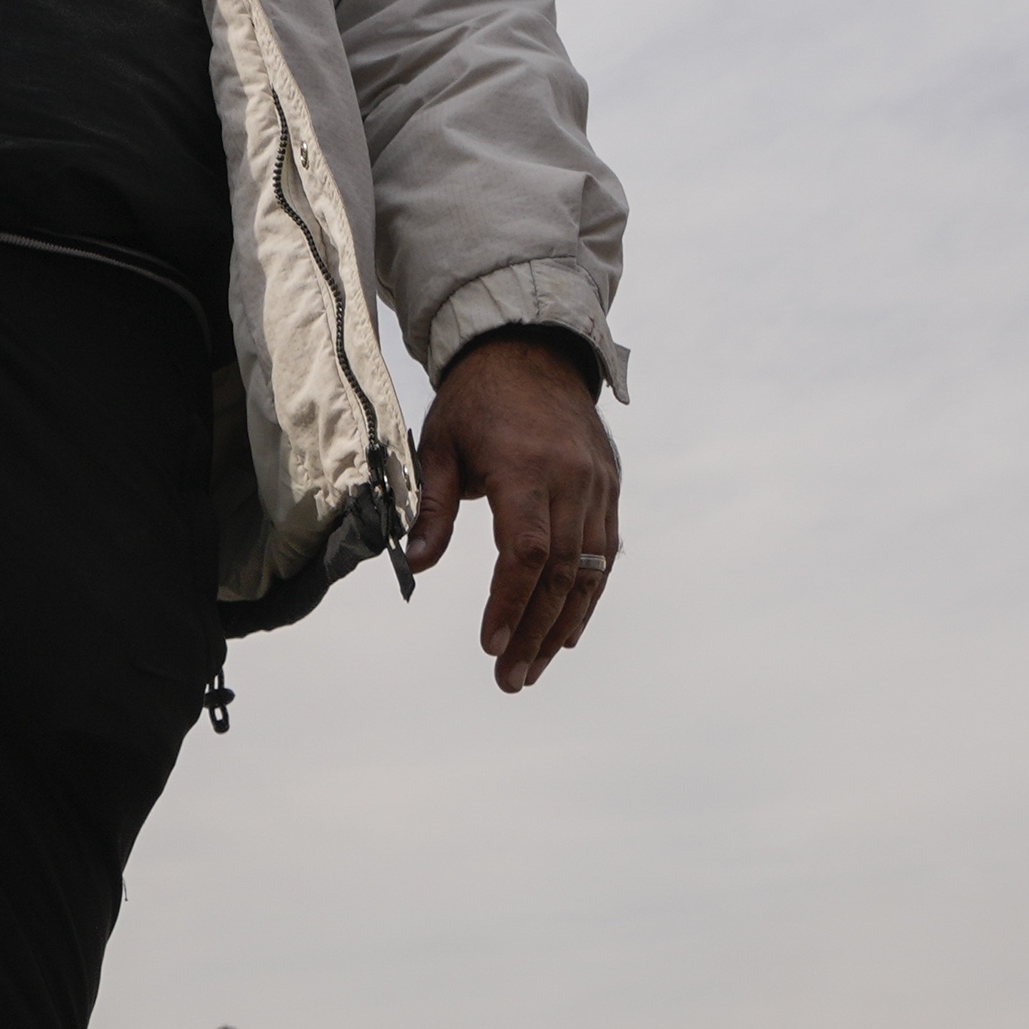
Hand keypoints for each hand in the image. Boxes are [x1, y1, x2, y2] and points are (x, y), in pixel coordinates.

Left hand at [405, 328, 618, 691]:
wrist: (533, 349)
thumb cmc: (477, 401)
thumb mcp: (441, 446)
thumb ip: (434, 508)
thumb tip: (419, 563)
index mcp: (527, 470)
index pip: (526, 554)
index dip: (510, 604)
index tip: (491, 646)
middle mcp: (572, 481)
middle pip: (561, 575)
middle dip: (535, 633)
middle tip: (510, 680)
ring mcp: (598, 486)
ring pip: (589, 572)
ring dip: (563, 626)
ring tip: (535, 669)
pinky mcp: (610, 488)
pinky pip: (604, 553)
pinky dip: (588, 596)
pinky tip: (568, 632)